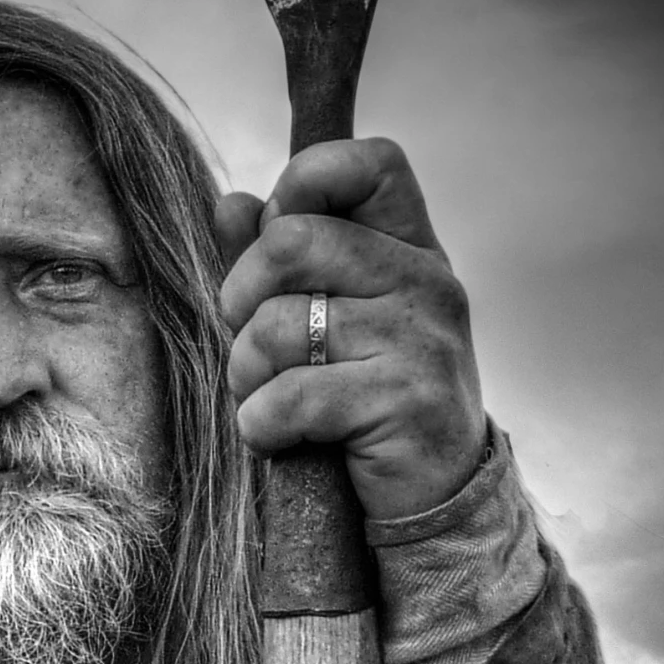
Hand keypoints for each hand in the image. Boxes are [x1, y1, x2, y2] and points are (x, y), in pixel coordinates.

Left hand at [217, 140, 486, 521]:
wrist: (435, 500)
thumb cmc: (370, 403)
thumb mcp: (331, 321)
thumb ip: (280, 262)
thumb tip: (228, 202)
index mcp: (411, 248)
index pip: (369, 163)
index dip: (304, 182)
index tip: (276, 241)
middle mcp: (425, 281)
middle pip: (291, 240)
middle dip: (239, 297)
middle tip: (249, 343)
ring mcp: (421, 339)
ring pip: (278, 326)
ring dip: (245, 374)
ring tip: (263, 398)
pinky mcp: (406, 401)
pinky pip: (292, 395)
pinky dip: (260, 424)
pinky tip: (275, 437)